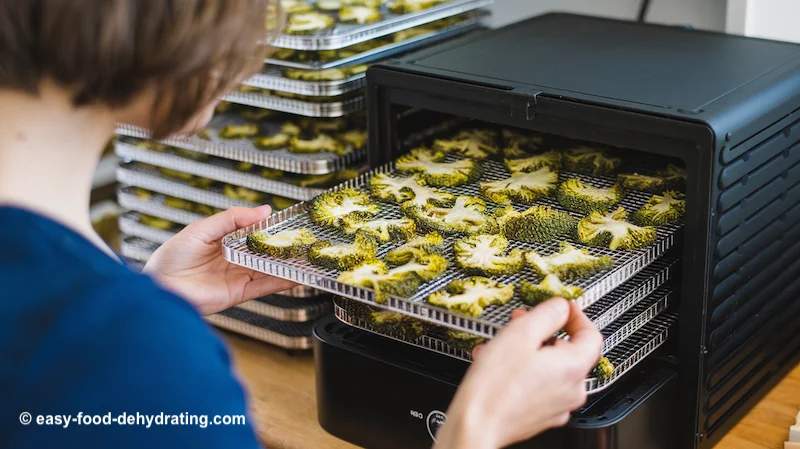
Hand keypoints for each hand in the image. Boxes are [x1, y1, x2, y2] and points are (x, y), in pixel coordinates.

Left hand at [143, 205, 295, 314]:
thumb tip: (263, 210)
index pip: (255, 232)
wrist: (160, 287)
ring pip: (271, 269)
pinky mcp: (240, 292)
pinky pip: (266, 286)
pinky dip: (283, 282)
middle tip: (306, 240)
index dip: (272, 228)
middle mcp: (235, 258)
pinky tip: (298, 275)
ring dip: (289, 264)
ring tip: (309, 257)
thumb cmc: (171, 257)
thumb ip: (232, 218)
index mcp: (226, 240)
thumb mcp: (202, 229)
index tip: (291, 222)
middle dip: (285, 247)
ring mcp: (238, 275)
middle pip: (267, 251)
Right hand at [433, 298, 602, 448]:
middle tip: (522, 321)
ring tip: (500, 345)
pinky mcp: (539, 416)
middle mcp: (571, 390)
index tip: (561, 306)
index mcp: (573, 367)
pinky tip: (496, 366)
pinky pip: (537, 385)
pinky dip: (521, 371)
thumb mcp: (521, 334)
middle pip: (568, 350)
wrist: (474, 425)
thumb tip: (561, 307)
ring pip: (549, 368)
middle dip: (544, 332)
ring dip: (528, 350)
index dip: (575, 315)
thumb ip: (547, 314)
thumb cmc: (495, 386)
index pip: (591, 334)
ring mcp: (556, 406)